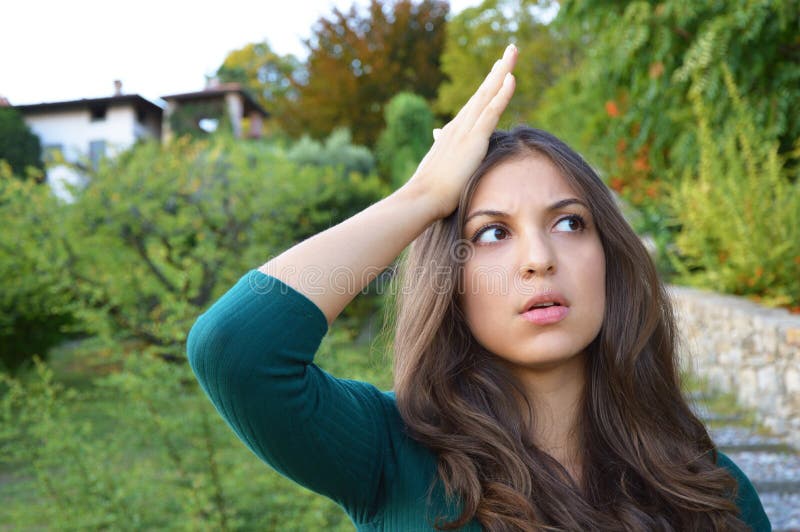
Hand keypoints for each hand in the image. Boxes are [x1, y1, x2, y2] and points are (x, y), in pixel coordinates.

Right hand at [405, 43, 517, 218]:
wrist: (423, 197)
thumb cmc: (431, 190)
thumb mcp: (440, 166)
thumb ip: (443, 151)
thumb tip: (438, 138)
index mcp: (454, 133)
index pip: (476, 105)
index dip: (489, 87)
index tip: (499, 71)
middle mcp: (459, 126)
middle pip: (483, 92)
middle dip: (498, 70)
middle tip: (510, 51)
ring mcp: (466, 131)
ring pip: (487, 95)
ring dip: (501, 72)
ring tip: (512, 52)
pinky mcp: (473, 140)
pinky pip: (491, 111)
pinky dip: (502, 93)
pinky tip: (511, 78)